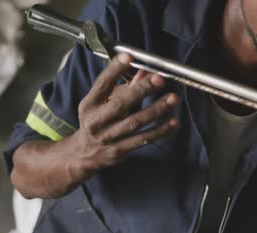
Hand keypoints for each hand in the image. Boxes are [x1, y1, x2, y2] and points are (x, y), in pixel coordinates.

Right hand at [68, 53, 178, 176]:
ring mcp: (108, 137)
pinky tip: (172, 122)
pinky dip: (159, 131)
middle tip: (159, 79)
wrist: (84, 153)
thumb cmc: (97, 121)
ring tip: (172, 99)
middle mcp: (97, 120)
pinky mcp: (120, 150)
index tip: (129, 56)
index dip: (115, 69)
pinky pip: (143, 139)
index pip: (102, 83)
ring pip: (135, 123)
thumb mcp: (104, 102)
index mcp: (90, 103)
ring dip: (156, 110)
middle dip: (141, 90)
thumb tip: (145, 72)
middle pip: (120, 104)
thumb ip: (125, 86)